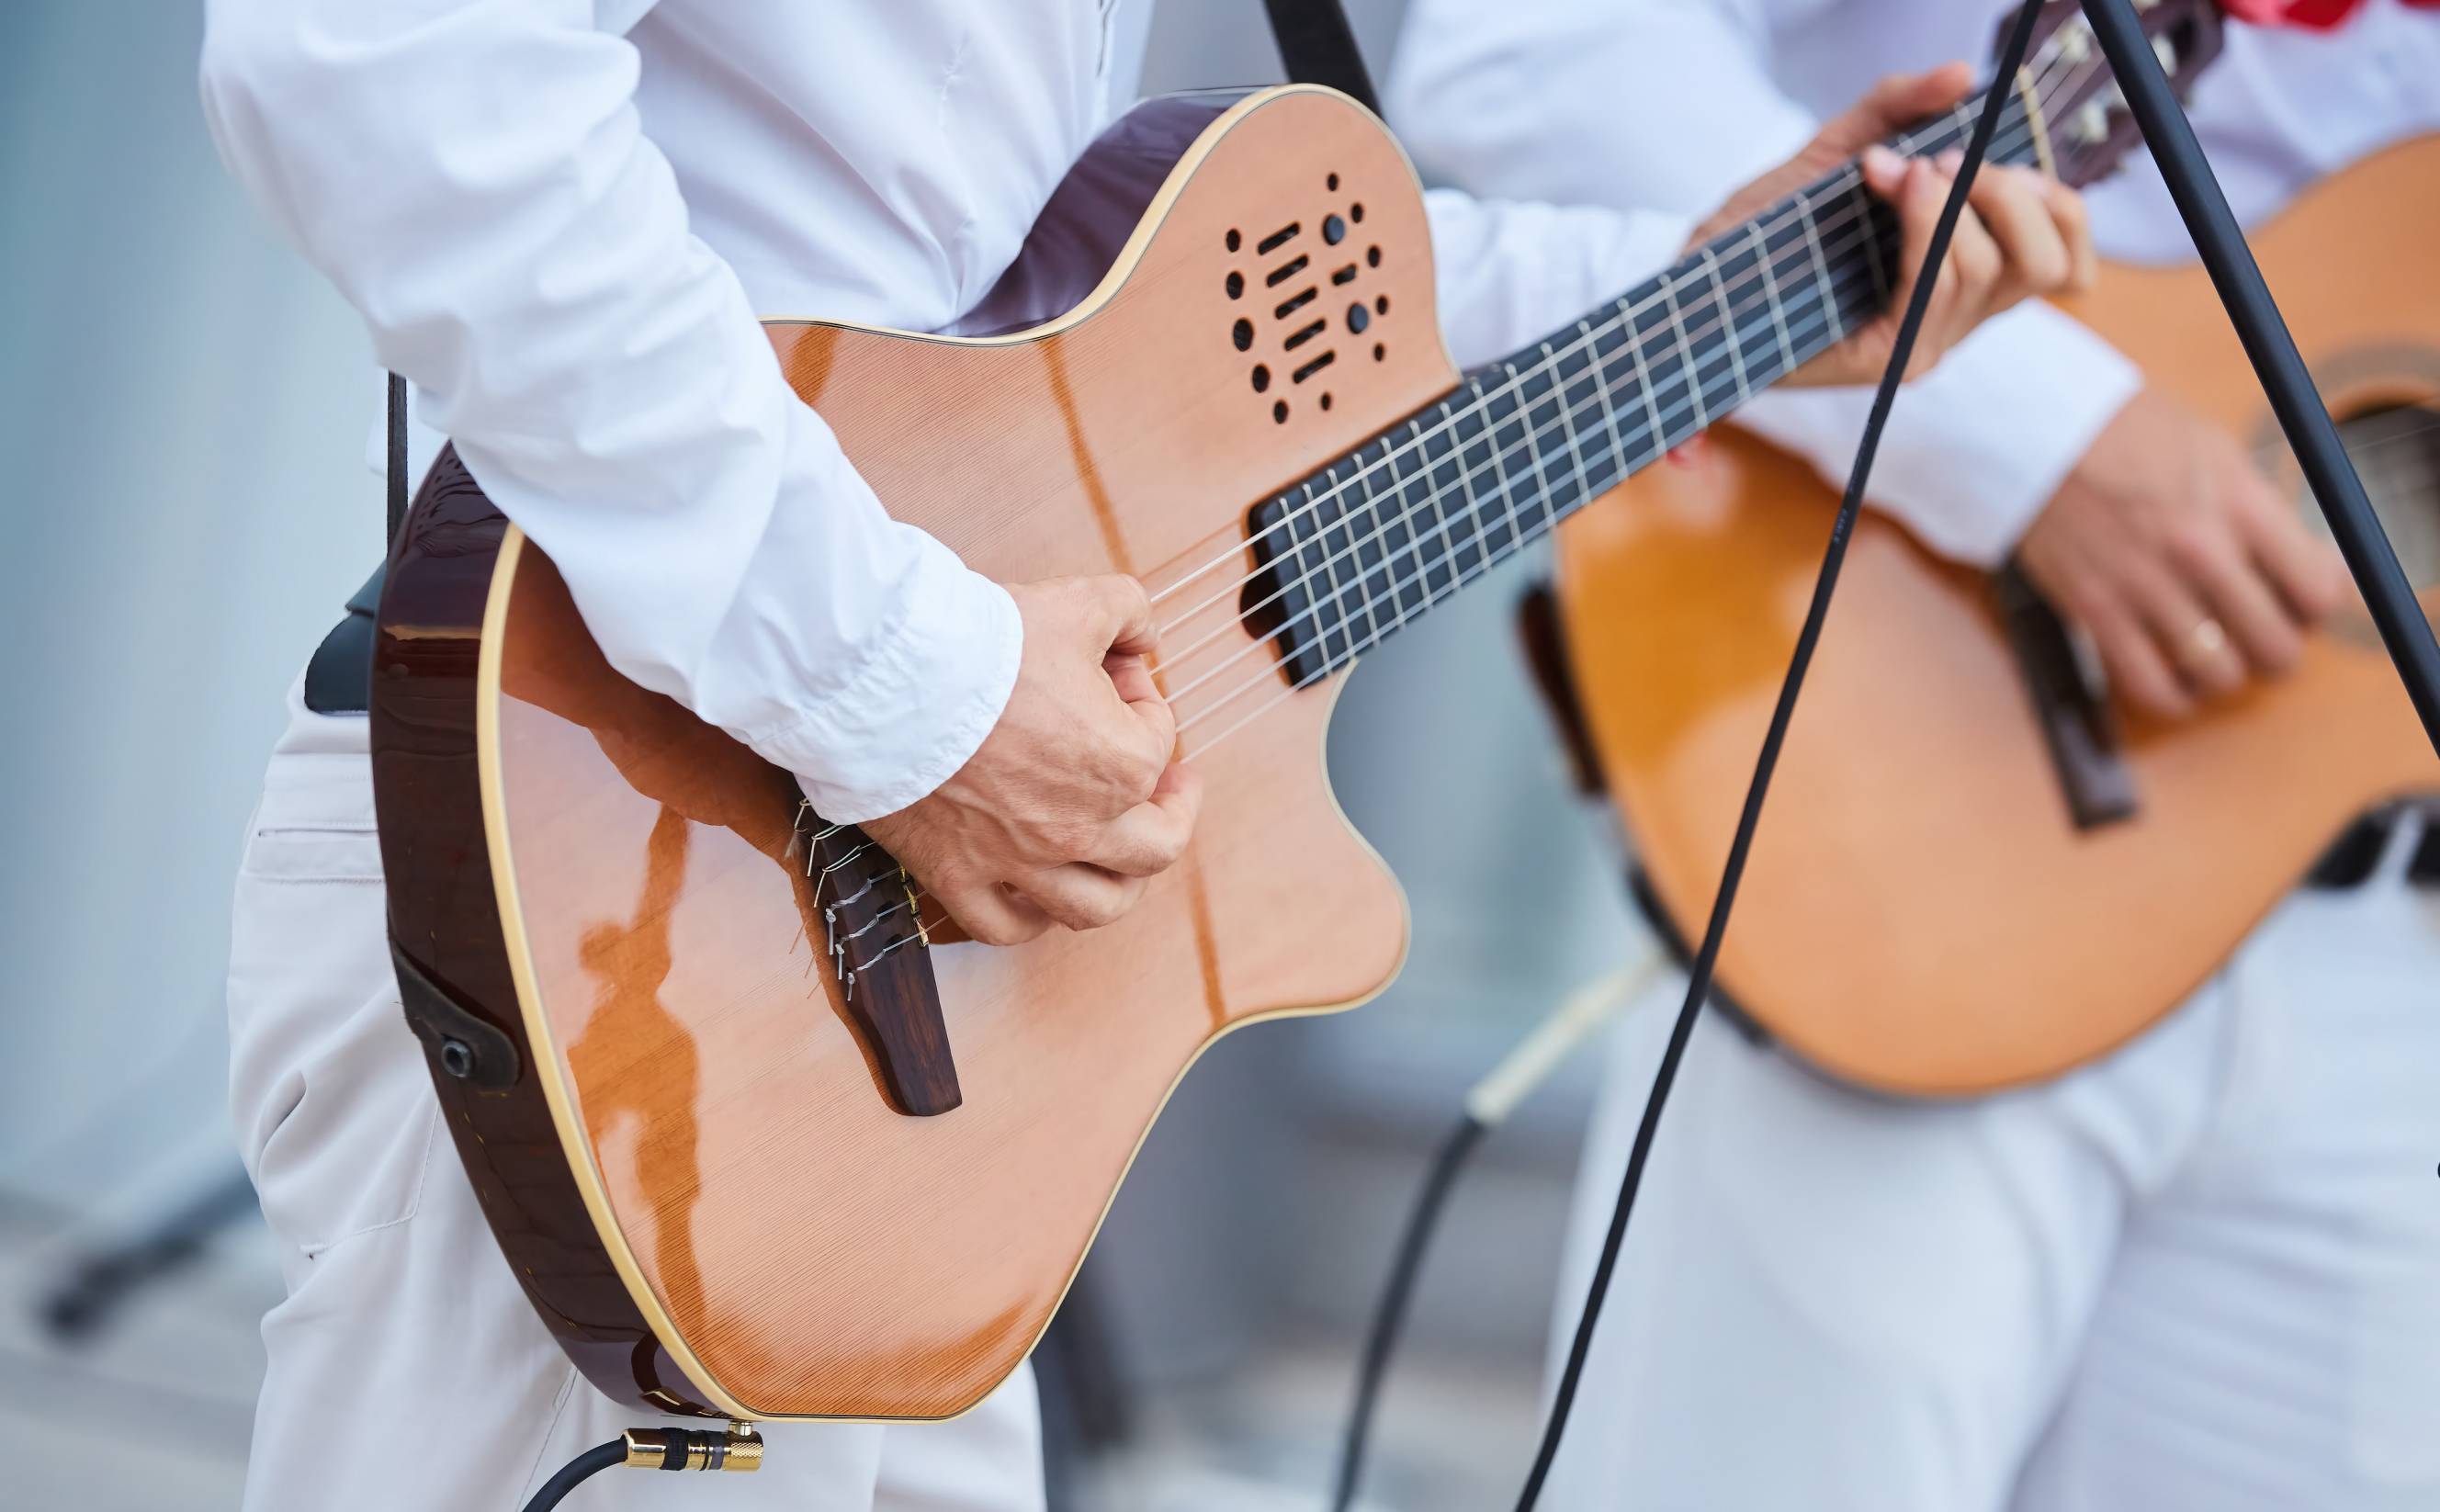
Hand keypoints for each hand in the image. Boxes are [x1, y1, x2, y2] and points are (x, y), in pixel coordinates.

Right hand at [860, 576, 1201, 944]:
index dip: (1140, 697)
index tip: (1110, 672)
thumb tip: (1144, 635)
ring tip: (1119, 855)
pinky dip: (1030, 918)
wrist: (884, 676)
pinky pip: (1006, 926)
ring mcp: (1020, 861)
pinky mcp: (957, 875)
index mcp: (1124, 765)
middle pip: (1157, 843)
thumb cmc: (982, 641)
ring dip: (1120, 882)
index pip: (1159, 739)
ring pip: (1096, 905)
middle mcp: (1082, 827)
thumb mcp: (1079, 601)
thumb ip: (1130, 611)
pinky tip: (1036, 897)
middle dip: (1172, 810)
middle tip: (1171, 786)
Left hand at [1693, 64, 2094, 388]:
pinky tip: (1893, 186)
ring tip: (1895, 170)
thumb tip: (1962, 74)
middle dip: (2009, 193)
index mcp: (1967, 274)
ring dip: (1950, 202)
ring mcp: (1925, 343)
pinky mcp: (1886, 359)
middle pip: (2047, 264)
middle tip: (1939, 161)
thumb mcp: (1836, 150)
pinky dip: (1924, 226)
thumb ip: (1896, 108)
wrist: (1695, 278)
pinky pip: (1934, 291)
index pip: (2068, 253)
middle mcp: (1957, 315)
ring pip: (1990, 271)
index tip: (1985, 156)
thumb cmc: (1766, 227)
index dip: (2051, 198)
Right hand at [2015, 387, 2350, 718]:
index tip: (2301, 605)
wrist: (2040, 431)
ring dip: (2227, 675)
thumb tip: (2318, 573)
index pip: (2316, 591)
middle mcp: (2199, 550)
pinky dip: (2174, 698)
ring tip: (2216, 658)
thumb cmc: (2131, 435)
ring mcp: (2145, 585)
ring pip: (2219, 674)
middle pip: (2275, 643)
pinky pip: (2151, 686)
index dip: (2316, 608)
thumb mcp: (2217, 453)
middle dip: (2278, 651)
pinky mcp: (2096, 611)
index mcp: (2239, 504)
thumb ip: (2265, 516)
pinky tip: (2177, 684)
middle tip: (2263, 640)